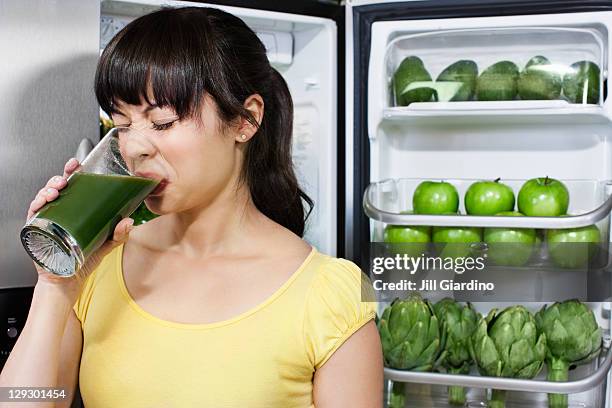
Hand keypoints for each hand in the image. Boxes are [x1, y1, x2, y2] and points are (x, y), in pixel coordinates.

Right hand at [27, 158, 133, 297]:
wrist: (69, 280)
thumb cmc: (84, 259)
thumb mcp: (106, 244)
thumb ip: (119, 234)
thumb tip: (129, 221)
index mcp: (76, 210)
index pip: (73, 186)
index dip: (72, 173)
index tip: (77, 164)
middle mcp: (60, 212)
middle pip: (56, 188)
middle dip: (59, 178)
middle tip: (67, 178)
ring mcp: (48, 220)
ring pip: (43, 197)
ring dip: (47, 189)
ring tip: (56, 190)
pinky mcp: (37, 231)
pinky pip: (33, 214)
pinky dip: (36, 205)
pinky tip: (43, 201)